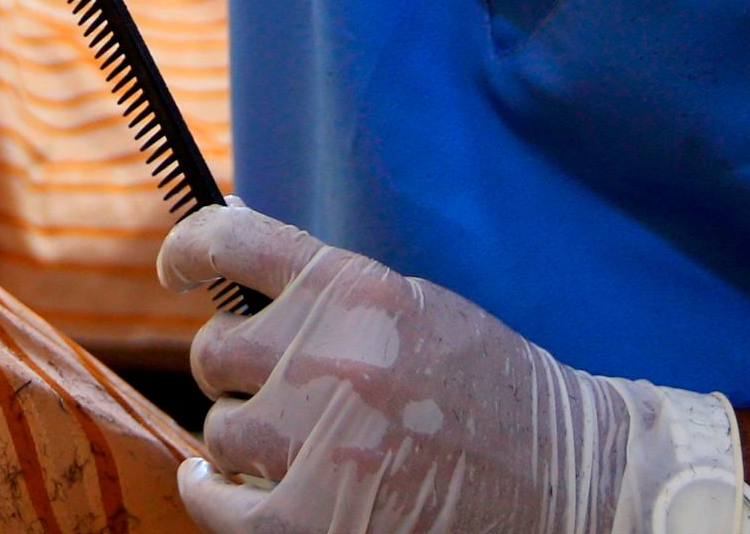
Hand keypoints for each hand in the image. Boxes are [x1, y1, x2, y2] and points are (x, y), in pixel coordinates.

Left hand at [159, 203, 747, 533]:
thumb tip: (226, 243)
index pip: (231, 243)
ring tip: (288, 452)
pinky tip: (223, 490)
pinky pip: (219, 501)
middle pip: (216, 351)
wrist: (572, 480)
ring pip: (221, 431)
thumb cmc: (492, 394)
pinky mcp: (314, 517)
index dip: (188, 251)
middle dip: (237, 374)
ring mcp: (320, 439)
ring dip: (243, 444)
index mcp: (357, 289)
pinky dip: (213, 497)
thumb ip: (330, 289)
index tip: (177, 268)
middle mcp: (331, 354)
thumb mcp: (418, 309)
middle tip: (275, 393)